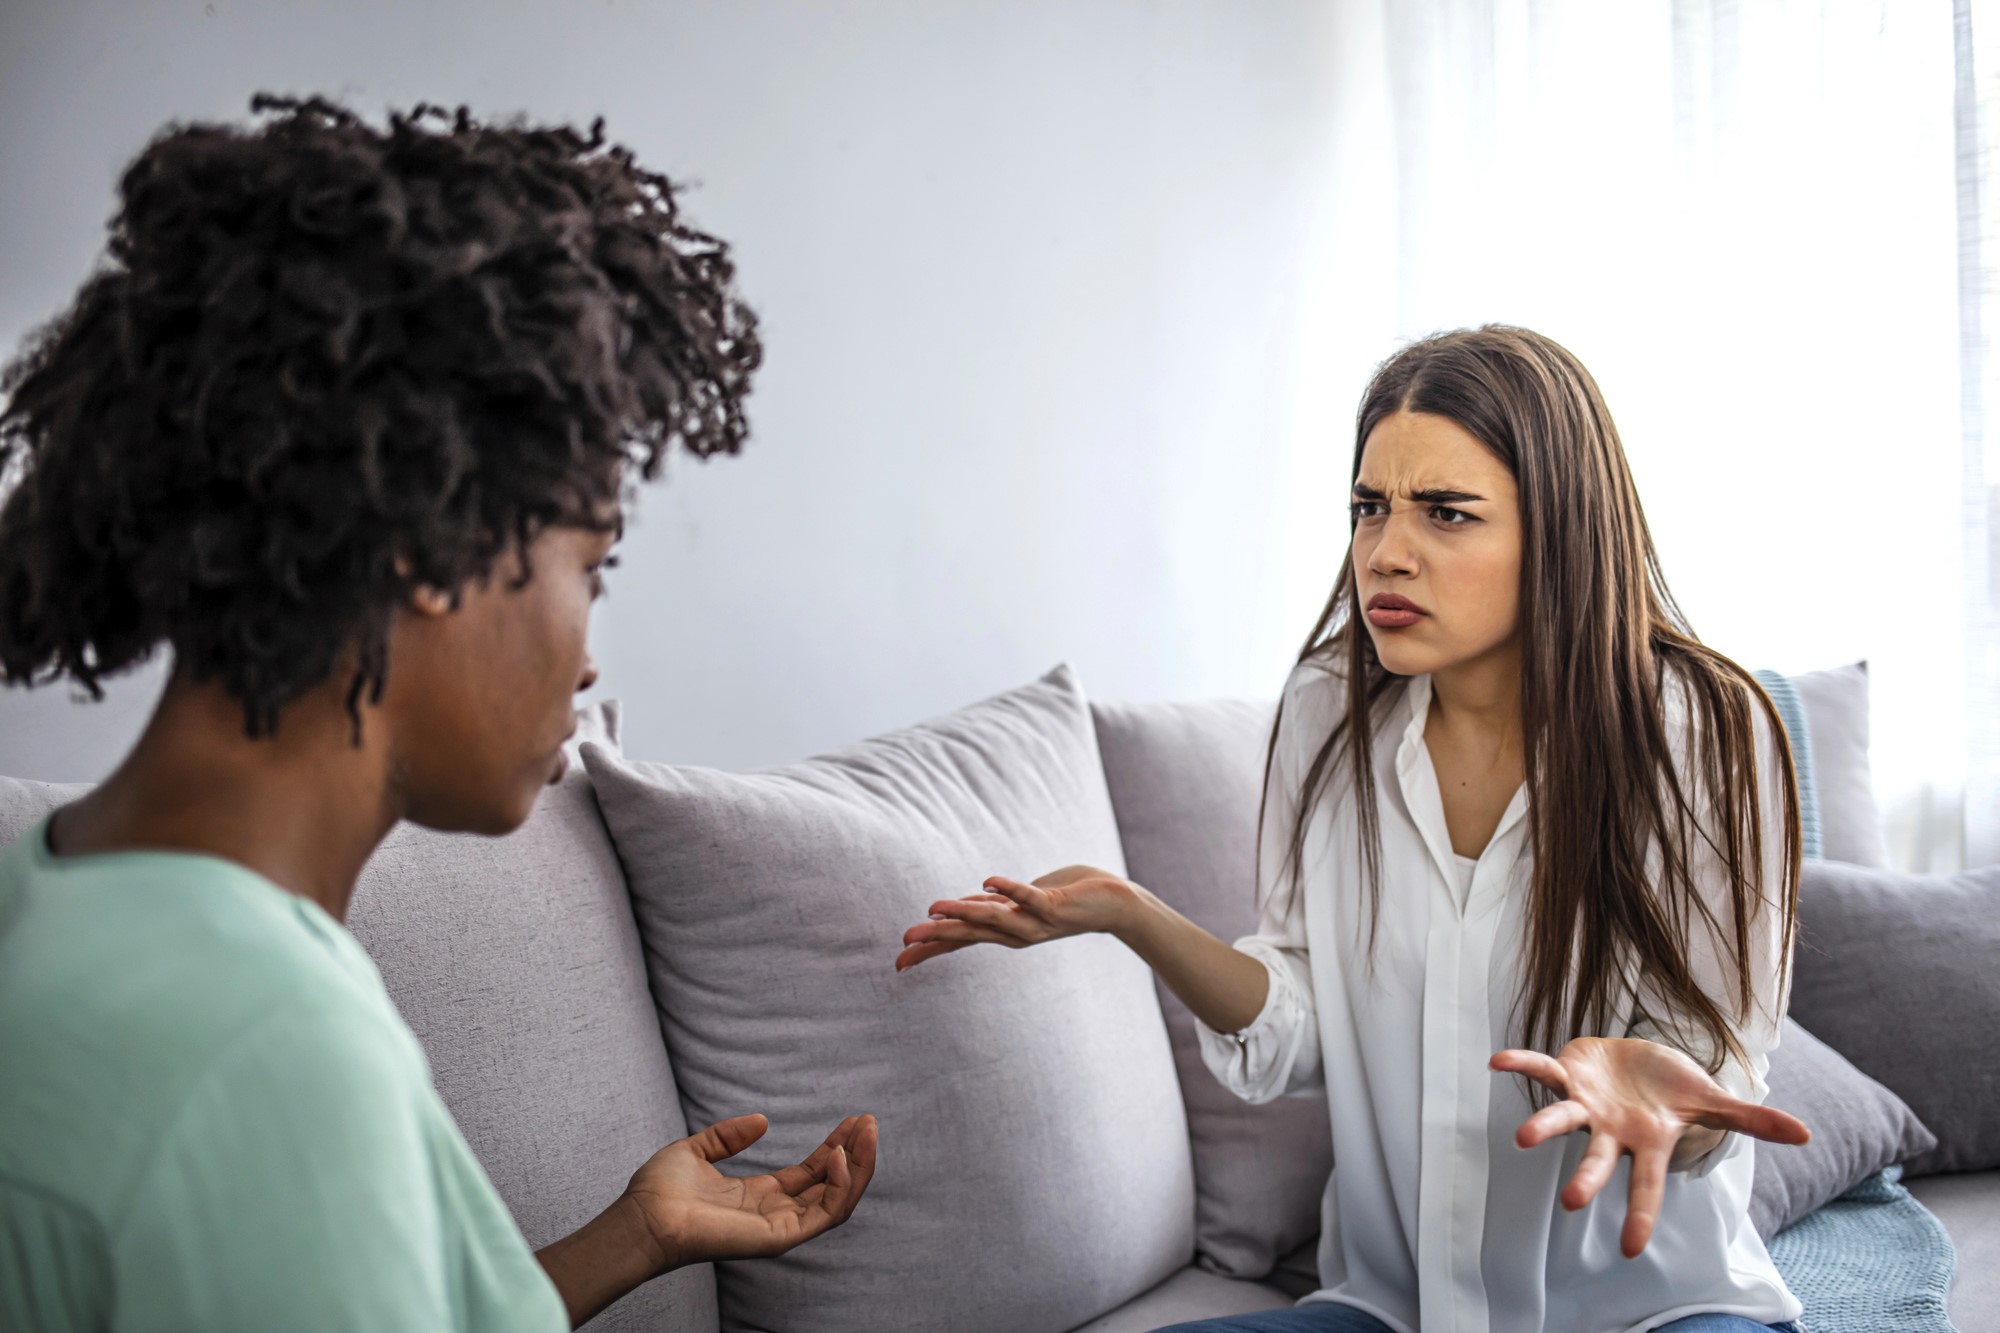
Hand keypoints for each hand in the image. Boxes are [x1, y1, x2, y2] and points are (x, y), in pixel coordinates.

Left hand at [624, 1113, 878, 1268]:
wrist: (643, 1216)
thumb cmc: (660, 1191)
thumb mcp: (698, 1150)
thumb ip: (729, 1136)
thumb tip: (762, 1119)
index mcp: (760, 1198)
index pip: (811, 1174)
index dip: (834, 1147)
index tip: (852, 1121)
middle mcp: (775, 1215)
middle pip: (831, 1187)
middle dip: (855, 1155)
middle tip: (868, 1122)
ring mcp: (780, 1229)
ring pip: (838, 1201)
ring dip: (858, 1167)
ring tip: (866, 1133)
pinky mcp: (779, 1238)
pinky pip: (825, 1213)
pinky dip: (839, 1185)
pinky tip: (838, 1154)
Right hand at [895, 865, 1135, 971]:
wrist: (1113, 904)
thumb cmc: (1063, 899)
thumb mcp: (1018, 903)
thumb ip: (990, 906)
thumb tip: (957, 907)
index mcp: (1005, 932)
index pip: (961, 943)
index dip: (931, 951)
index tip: (900, 962)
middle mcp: (1017, 933)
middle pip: (970, 936)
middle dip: (936, 937)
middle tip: (905, 941)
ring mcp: (1035, 921)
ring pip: (994, 919)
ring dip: (965, 913)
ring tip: (934, 909)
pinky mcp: (1055, 905)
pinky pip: (1029, 897)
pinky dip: (1010, 889)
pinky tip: (988, 881)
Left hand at [1492, 1038, 1808, 1257]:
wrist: (1639, 1062)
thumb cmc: (1672, 1091)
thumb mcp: (1711, 1102)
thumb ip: (1749, 1120)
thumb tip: (1806, 1136)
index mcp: (1647, 1142)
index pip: (1646, 1185)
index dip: (1639, 1214)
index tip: (1630, 1250)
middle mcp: (1612, 1130)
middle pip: (1598, 1160)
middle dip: (1586, 1179)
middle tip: (1570, 1203)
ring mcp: (1586, 1104)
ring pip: (1562, 1118)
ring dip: (1544, 1126)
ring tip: (1523, 1138)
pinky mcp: (1567, 1076)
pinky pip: (1540, 1070)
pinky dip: (1521, 1064)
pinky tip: (1496, 1061)